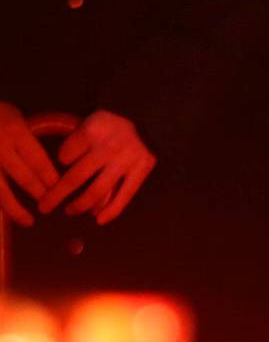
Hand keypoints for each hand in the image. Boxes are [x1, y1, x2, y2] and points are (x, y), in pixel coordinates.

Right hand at [0, 103, 63, 226]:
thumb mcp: (15, 116)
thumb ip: (29, 138)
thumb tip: (54, 160)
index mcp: (16, 133)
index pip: (38, 160)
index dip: (50, 178)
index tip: (60, 189)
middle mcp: (1, 149)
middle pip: (24, 176)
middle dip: (40, 193)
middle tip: (51, 206)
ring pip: (1, 190)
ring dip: (15, 209)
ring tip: (28, 221)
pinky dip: (1, 203)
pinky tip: (7, 212)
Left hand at [38, 111, 155, 223]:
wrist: (151, 121)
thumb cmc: (112, 126)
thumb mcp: (91, 121)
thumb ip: (76, 140)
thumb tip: (62, 165)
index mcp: (92, 131)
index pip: (65, 156)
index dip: (61, 163)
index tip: (62, 167)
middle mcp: (108, 147)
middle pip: (76, 177)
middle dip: (57, 195)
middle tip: (45, 207)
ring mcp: (125, 160)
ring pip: (97, 190)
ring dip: (80, 205)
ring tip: (70, 211)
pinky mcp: (141, 170)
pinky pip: (125, 195)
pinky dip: (112, 210)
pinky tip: (100, 220)